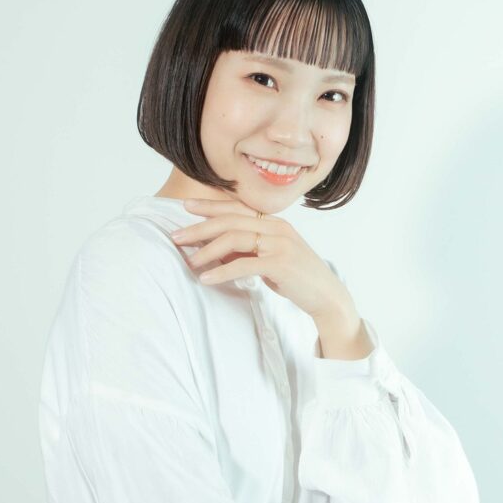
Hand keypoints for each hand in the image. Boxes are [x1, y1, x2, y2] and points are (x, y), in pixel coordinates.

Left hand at [169, 197, 350, 319]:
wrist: (327, 296)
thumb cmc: (297, 278)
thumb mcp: (270, 259)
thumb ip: (247, 250)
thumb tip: (215, 251)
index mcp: (274, 222)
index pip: (236, 208)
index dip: (210, 206)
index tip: (185, 206)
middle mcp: (277, 227)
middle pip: (230, 221)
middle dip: (199, 228)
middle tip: (176, 237)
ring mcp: (280, 243)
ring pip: (234, 239)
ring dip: (206, 250)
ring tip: (188, 261)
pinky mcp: (280, 263)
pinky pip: (243, 265)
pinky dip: (221, 271)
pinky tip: (206, 278)